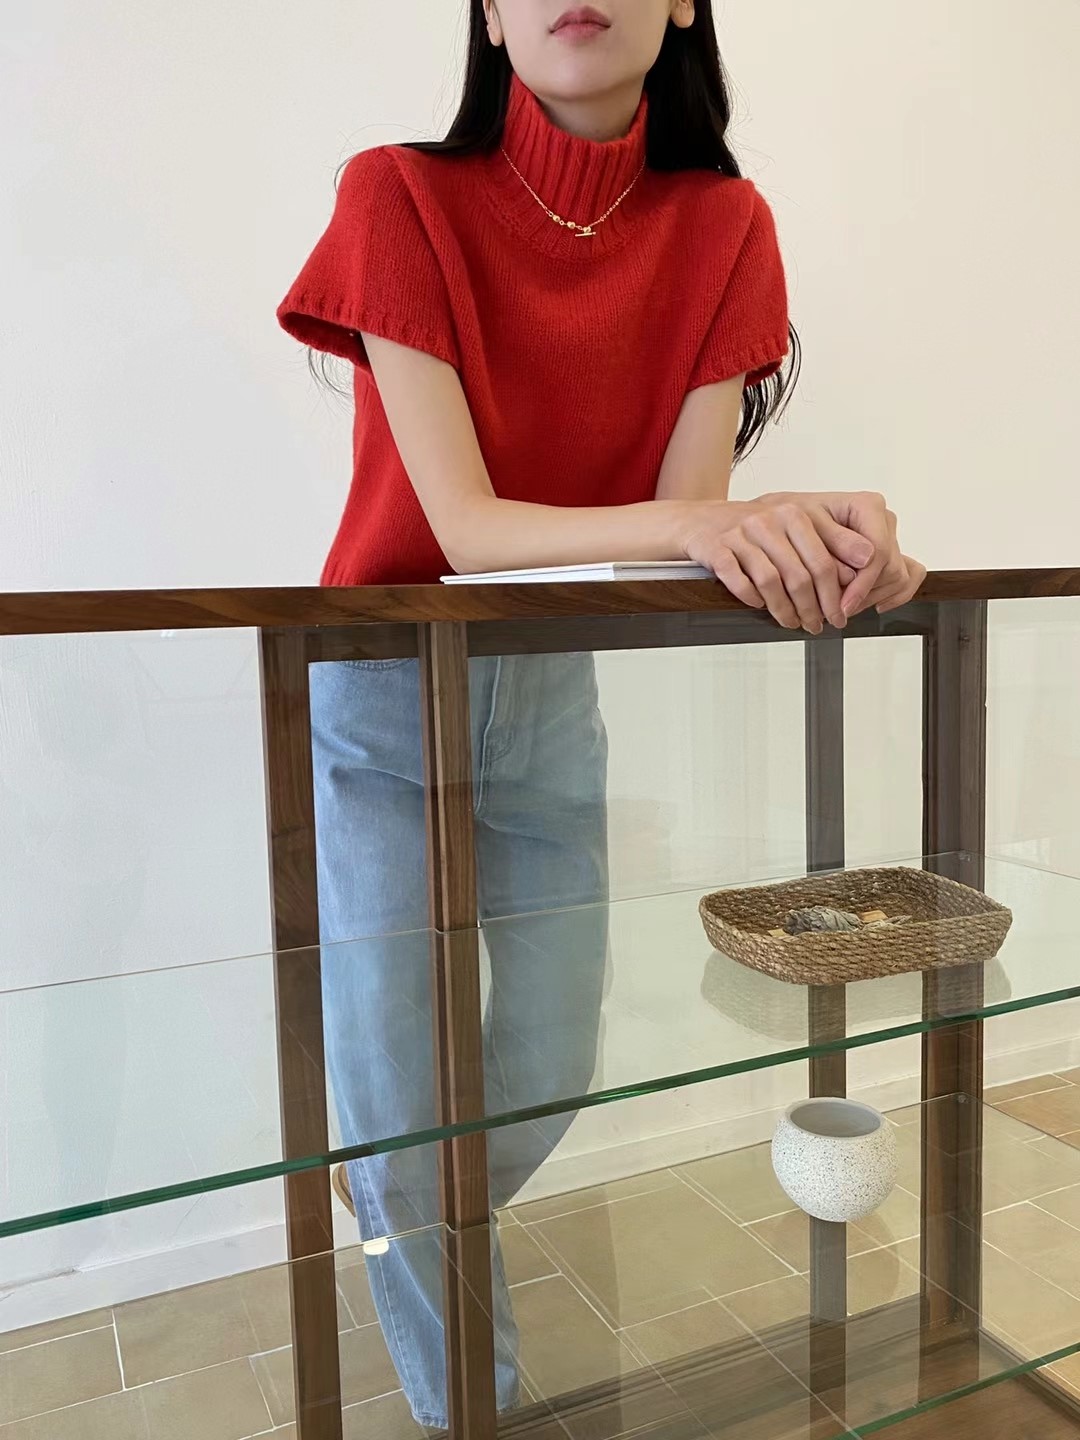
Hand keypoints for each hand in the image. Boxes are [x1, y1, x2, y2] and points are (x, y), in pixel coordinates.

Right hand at [681, 497, 874, 632]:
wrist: (700, 521)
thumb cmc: (755, 529)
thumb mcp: (796, 527)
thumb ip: (831, 541)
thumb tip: (863, 566)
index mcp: (795, 513)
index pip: (824, 561)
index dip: (836, 594)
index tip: (842, 612)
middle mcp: (769, 520)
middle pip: (799, 576)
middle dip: (813, 609)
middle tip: (818, 625)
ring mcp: (741, 534)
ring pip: (770, 582)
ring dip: (784, 611)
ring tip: (792, 622)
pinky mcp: (716, 548)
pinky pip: (739, 581)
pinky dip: (752, 599)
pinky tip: (759, 606)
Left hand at [767, 492, 925, 616]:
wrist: (790, 521)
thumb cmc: (796, 520)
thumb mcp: (806, 525)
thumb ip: (836, 540)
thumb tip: (866, 559)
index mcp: (868, 506)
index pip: (879, 551)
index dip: (863, 583)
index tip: (844, 604)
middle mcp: (884, 521)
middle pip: (890, 569)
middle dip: (864, 593)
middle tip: (836, 609)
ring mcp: (890, 538)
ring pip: (898, 578)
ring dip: (872, 598)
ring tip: (843, 605)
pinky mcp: (892, 554)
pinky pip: (910, 577)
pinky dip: (895, 595)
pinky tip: (875, 605)